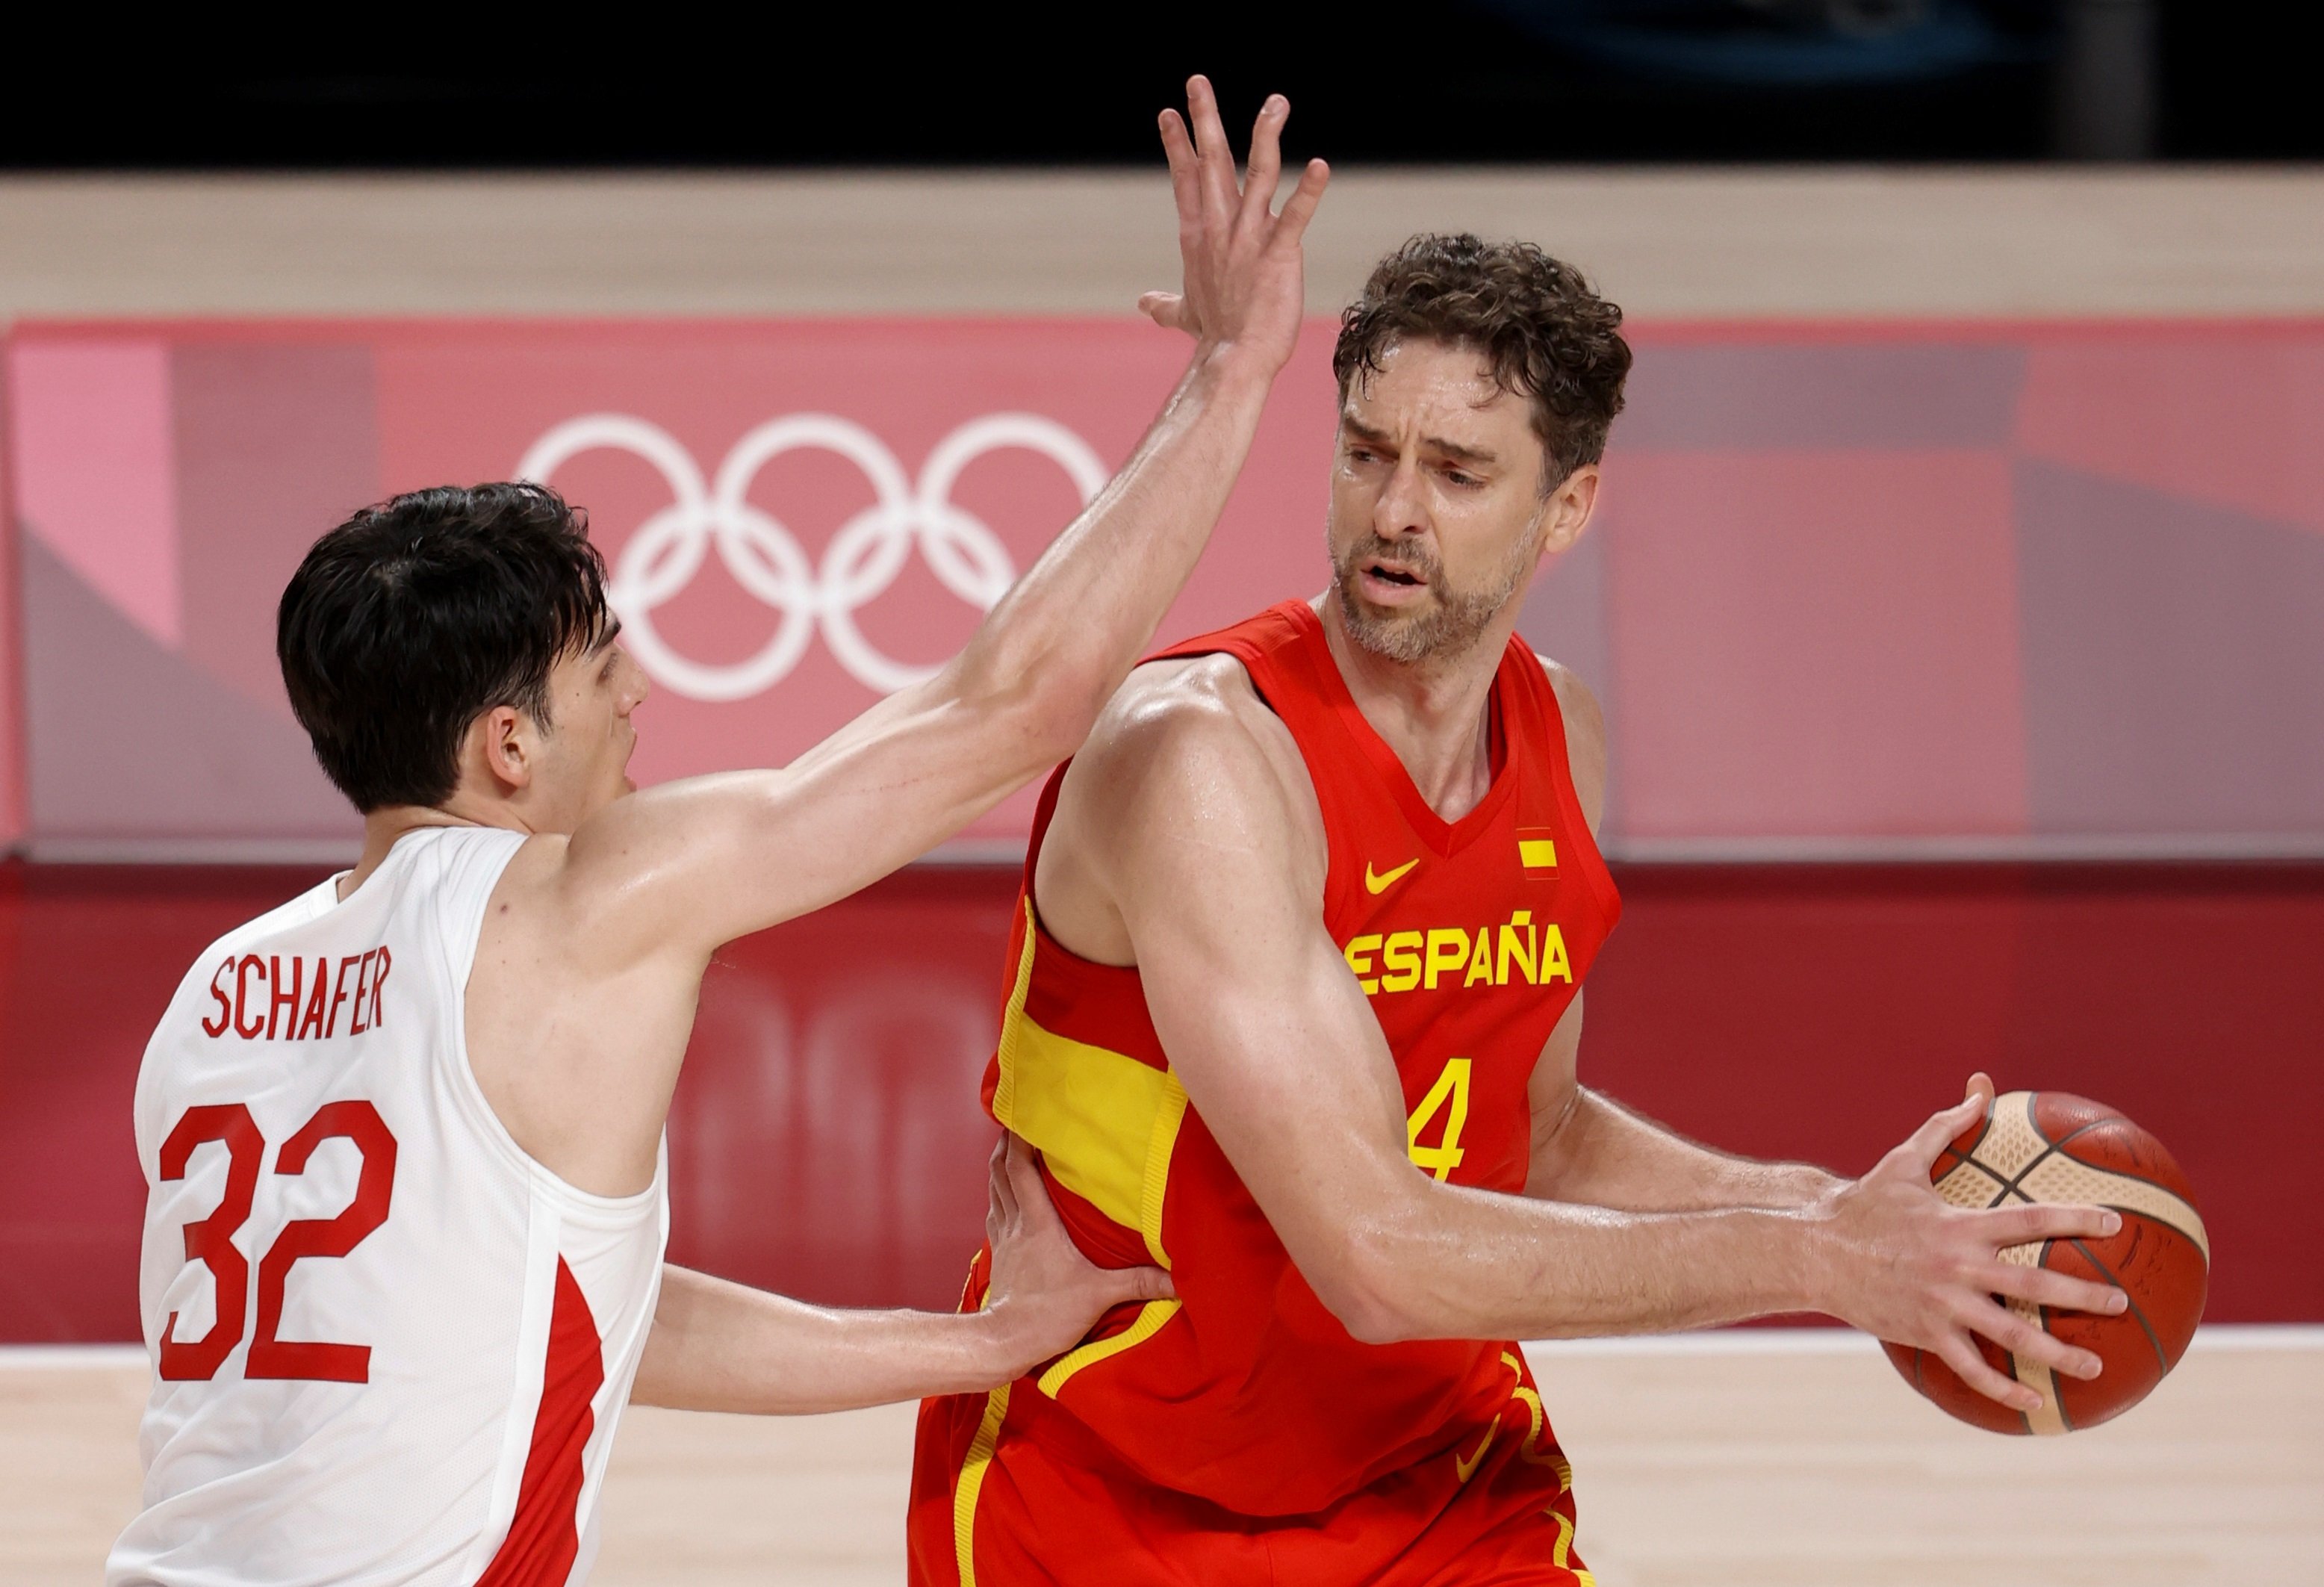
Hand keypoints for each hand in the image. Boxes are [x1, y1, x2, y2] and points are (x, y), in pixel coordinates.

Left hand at [979, 1132, 1171, 1374]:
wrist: (1005, 1342)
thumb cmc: (1048, 1315)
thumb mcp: (1099, 1295)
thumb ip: (1139, 1282)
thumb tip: (1179, 1277)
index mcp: (1038, 1224)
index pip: (1020, 1170)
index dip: (1018, 1139)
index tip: (1022, 1113)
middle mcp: (1016, 1225)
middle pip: (1001, 1172)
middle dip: (1005, 1143)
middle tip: (1014, 1120)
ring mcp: (1004, 1240)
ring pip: (995, 1190)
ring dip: (1000, 1166)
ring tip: (1008, 1147)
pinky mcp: (999, 1256)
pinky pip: (996, 1213)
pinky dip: (999, 1195)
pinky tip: (1006, 1196)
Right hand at [1138, 75, 1329, 371]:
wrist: (1234, 362)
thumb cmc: (1214, 339)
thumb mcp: (1185, 314)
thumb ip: (1166, 304)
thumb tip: (1146, 303)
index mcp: (1198, 236)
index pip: (1186, 179)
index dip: (1179, 145)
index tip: (1170, 113)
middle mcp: (1220, 229)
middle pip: (1212, 163)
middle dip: (1204, 120)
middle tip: (1197, 82)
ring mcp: (1249, 238)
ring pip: (1258, 173)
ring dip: (1266, 134)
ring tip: (1276, 102)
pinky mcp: (1279, 253)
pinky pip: (1297, 215)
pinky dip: (1309, 191)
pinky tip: (1321, 165)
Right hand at [1807, 1074, 2129, 1411]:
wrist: (1817, 1251)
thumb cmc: (1865, 1205)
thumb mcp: (1904, 1160)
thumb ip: (1946, 1127)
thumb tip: (1979, 1089)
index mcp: (1959, 1226)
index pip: (2029, 1220)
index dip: (2074, 1219)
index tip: (2114, 1224)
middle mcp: (1956, 1267)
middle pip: (2032, 1286)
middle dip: (2082, 1297)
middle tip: (2121, 1303)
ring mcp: (1942, 1305)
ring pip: (2010, 1336)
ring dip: (2057, 1354)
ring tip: (2095, 1368)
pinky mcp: (1926, 1333)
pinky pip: (1972, 1368)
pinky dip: (2004, 1389)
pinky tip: (2035, 1403)